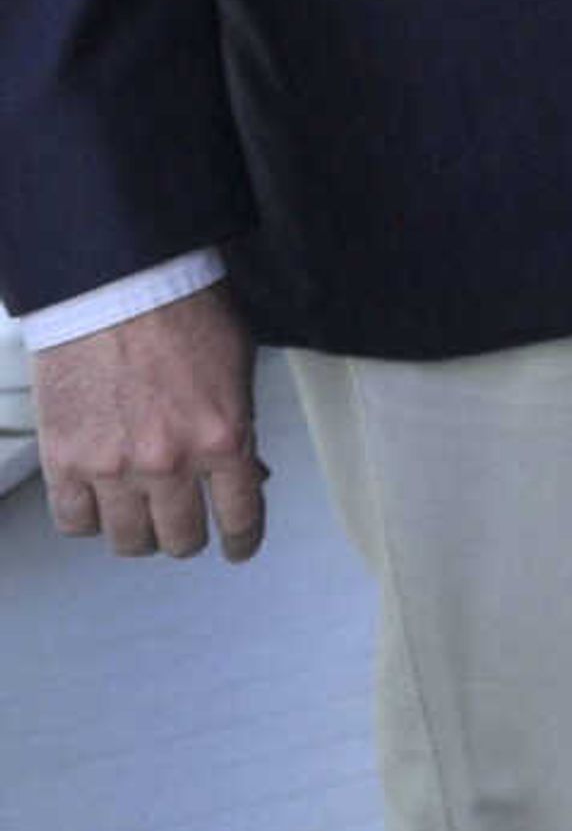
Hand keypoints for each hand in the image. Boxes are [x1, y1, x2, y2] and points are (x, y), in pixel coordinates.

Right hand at [35, 282, 265, 561]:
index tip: (238, 547)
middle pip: (179, 540)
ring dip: (138, 532)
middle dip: (188, 536)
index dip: (241, 540)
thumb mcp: (239, 370)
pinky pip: (74, 521)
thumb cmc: (184, 313)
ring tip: (140, 514)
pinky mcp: (64, 459)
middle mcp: (169, 462)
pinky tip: (98, 502)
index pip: (240, 518)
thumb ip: (241, 427)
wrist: (116, 284)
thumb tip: (248, 475)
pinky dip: (89, 518)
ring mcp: (112, 466)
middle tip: (185, 524)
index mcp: (224, 438)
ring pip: (127, 540)